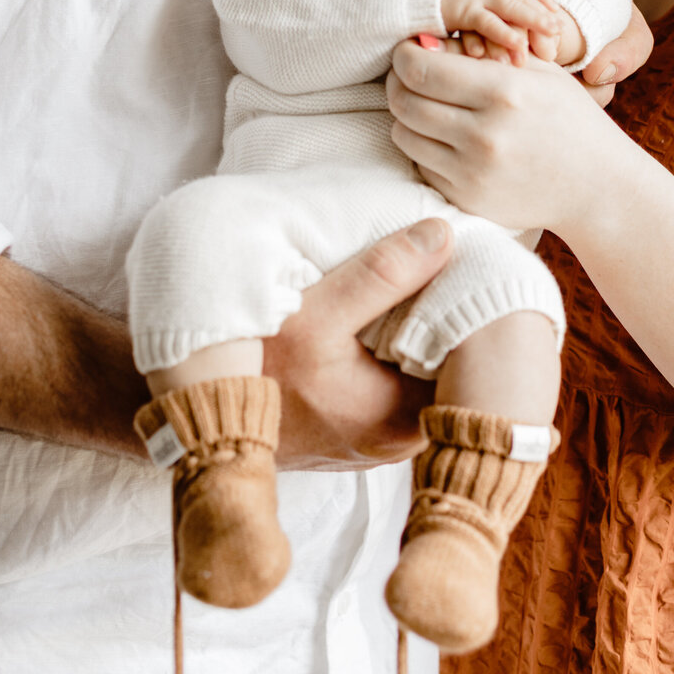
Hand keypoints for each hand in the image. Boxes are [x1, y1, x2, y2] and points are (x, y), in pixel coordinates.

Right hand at [264, 218, 452, 468]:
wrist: (204, 422)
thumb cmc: (255, 375)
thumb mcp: (316, 315)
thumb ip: (381, 275)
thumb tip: (441, 234)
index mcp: (402, 418)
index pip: (467, 357)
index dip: (468, 306)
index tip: (463, 265)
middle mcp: (400, 439)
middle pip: (449, 365)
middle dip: (447, 314)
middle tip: (444, 264)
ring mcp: (380, 437)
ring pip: (424, 374)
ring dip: (420, 330)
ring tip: (417, 282)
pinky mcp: (360, 428)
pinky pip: (397, 383)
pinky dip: (397, 349)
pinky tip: (385, 314)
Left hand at [386, 38, 616, 236]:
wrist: (597, 187)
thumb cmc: (570, 119)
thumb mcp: (540, 72)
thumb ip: (484, 51)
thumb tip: (426, 41)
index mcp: (504, 91)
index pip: (420, 68)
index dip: (405, 54)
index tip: (411, 50)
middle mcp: (484, 134)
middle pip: (403, 100)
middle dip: (399, 81)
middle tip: (413, 75)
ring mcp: (472, 172)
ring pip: (403, 134)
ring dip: (408, 115)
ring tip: (431, 105)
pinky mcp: (466, 199)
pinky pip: (420, 164)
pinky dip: (425, 146)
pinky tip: (448, 136)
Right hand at [441, 0, 564, 63]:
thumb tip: (519, 19)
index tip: (556, 14)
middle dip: (543, 13)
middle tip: (559, 30)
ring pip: (511, 7)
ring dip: (533, 21)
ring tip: (550, 36)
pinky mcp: (463, 9)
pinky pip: (488, 22)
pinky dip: (505, 33)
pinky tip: (518, 45)